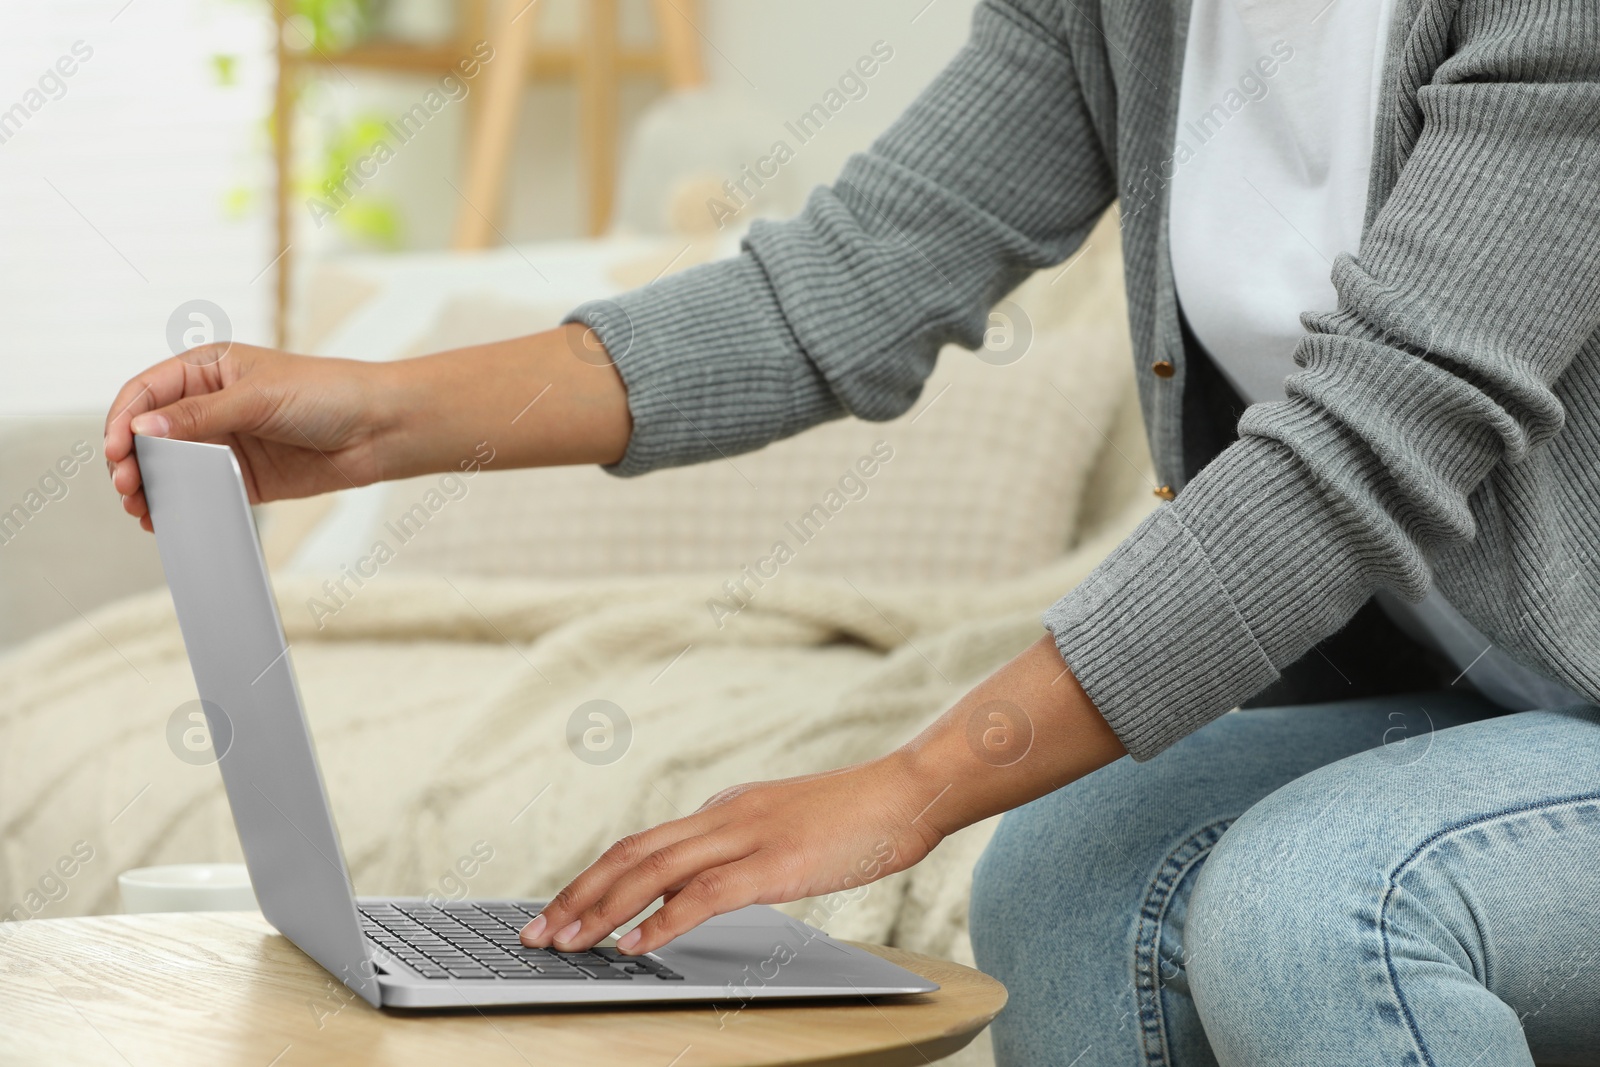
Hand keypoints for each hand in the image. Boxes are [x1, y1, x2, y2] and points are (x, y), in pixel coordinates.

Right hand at [104, 343, 391, 530]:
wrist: (378, 428)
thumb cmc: (326, 393)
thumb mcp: (258, 396)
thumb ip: (201, 415)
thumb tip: (143, 428)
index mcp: (207, 369)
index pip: (146, 391)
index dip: (123, 419)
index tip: (117, 448)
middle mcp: (210, 405)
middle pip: (150, 433)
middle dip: (131, 458)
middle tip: (126, 484)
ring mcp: (225, 443)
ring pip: (171, 466)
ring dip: (150, 485)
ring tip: (139, 506)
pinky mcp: (244, 478)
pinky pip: (202, 493)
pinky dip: (181, 505)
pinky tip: (165, 518)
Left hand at [519, 756, 940, 956]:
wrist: (908, 791)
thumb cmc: (859, 816)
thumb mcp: (788, 827)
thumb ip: (749, 846)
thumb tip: (718, 877)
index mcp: (724, 810)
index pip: (642, 843)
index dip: (595, 877)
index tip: (562, 907)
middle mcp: (722, 817)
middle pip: (630, 854)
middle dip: (578, 894)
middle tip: (538, 931)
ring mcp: (746, 837)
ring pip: (652, 870)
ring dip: (602, 908)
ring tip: (567, 942)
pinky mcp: (773, 863)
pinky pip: (703, 894)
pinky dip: (661, 920)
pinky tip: (635, 944)